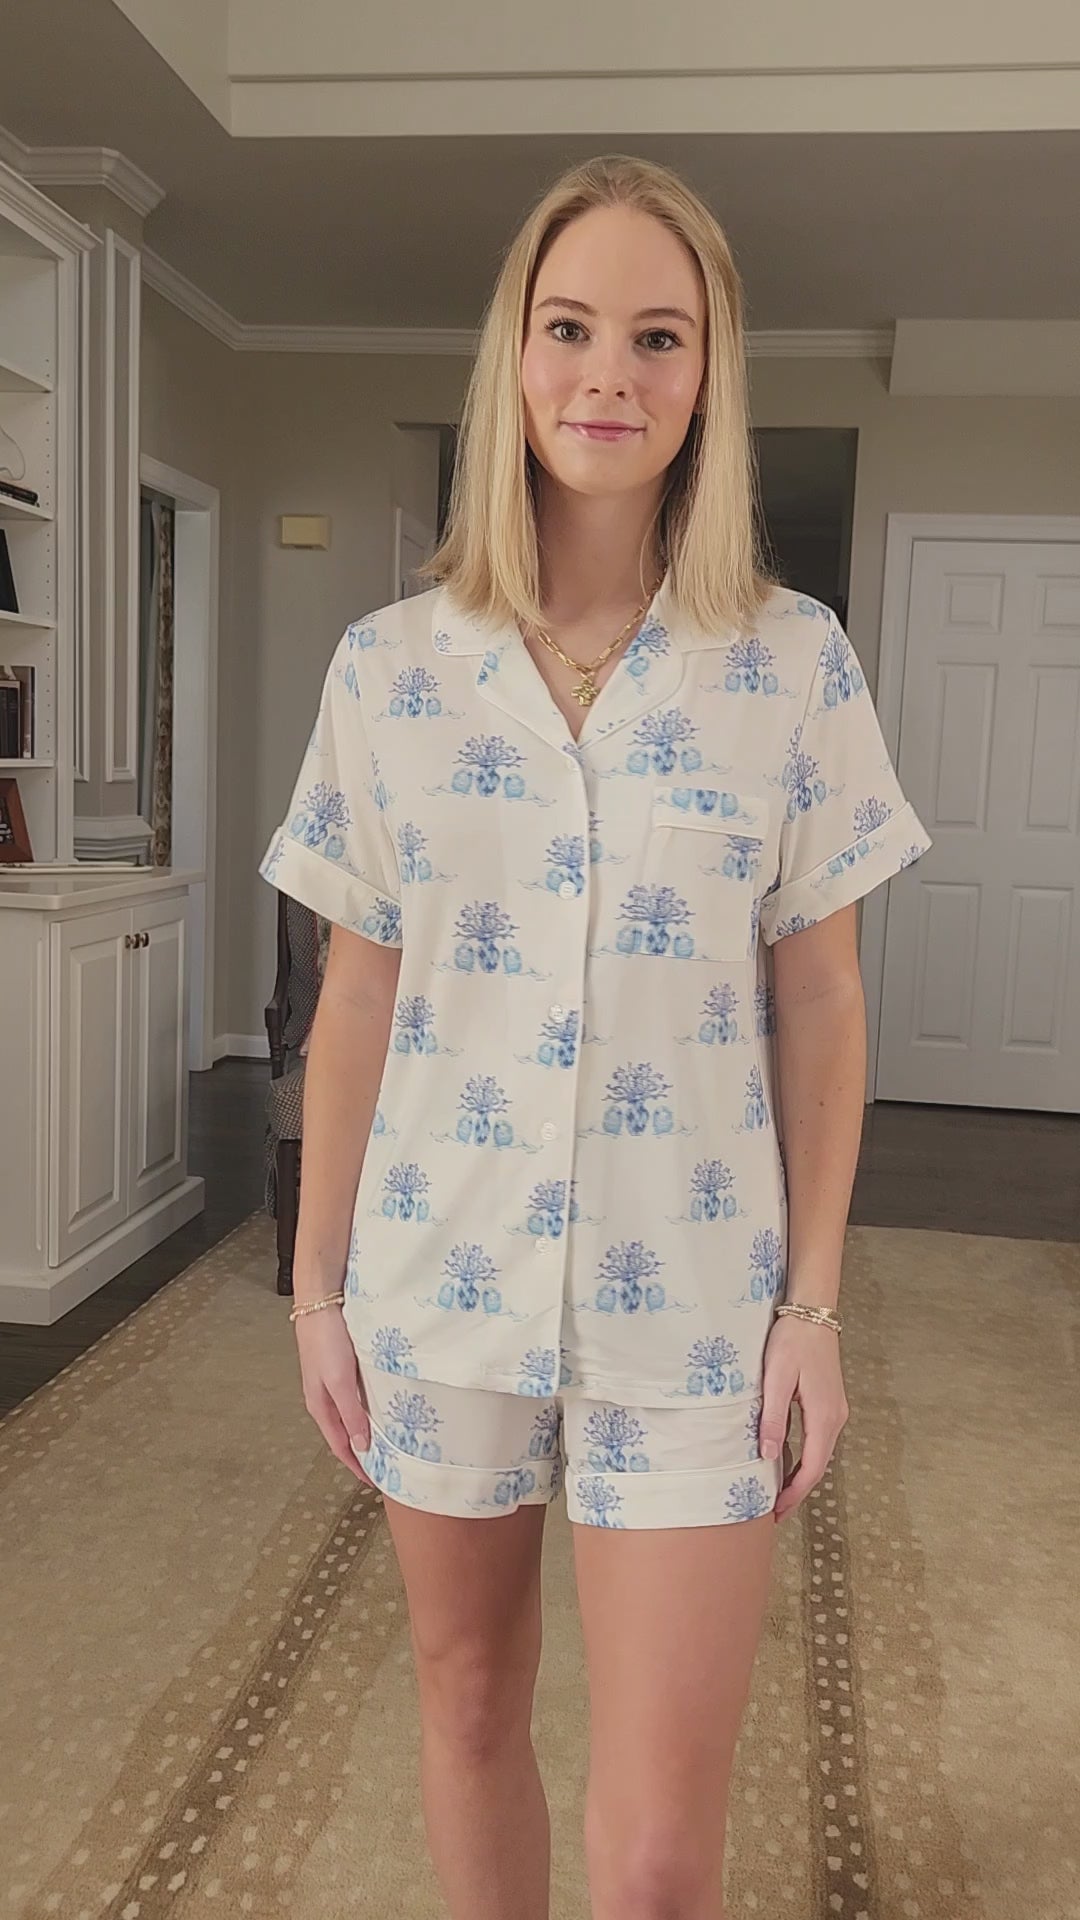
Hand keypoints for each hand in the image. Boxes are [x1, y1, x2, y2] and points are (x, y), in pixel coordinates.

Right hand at [294, 1306, 374, 1485]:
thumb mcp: (340, 1381)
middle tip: (388, 1466)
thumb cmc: (327, 1341)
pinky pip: (356, 1398)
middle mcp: (325, 1398)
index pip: (341, 1447)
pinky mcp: (341, 1367)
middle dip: (363, 1452)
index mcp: (321, 1406)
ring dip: (366, 1430)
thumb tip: (361, 1447)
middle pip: (345, 1434)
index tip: (378, 1482)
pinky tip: (382, 1407)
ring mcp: (332, 1382)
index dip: (357, 1466)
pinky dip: (368, 1409)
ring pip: (351, 1416)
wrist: (320, 1301)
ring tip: (389, 1442)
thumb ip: (350, 1413)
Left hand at [759, 1314, 848, 1523]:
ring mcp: (836, 1411)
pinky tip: (789, 1462)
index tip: (777, 1512)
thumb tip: (770, 1456)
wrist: (813, 1313)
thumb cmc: (792, 1341)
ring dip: (802, 1475)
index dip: (795, 1493)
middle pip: (819, 1466)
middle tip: (774, 1511)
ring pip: (820, 1454)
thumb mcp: (776, 1378)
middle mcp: (836, 1418)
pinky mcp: (830, 1403)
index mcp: (824, 1416)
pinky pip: (818, 1440)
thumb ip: (774, 1418)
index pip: (812, 1468)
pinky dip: (805, 1458)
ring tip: (778, 1492)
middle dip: (798, 1491)